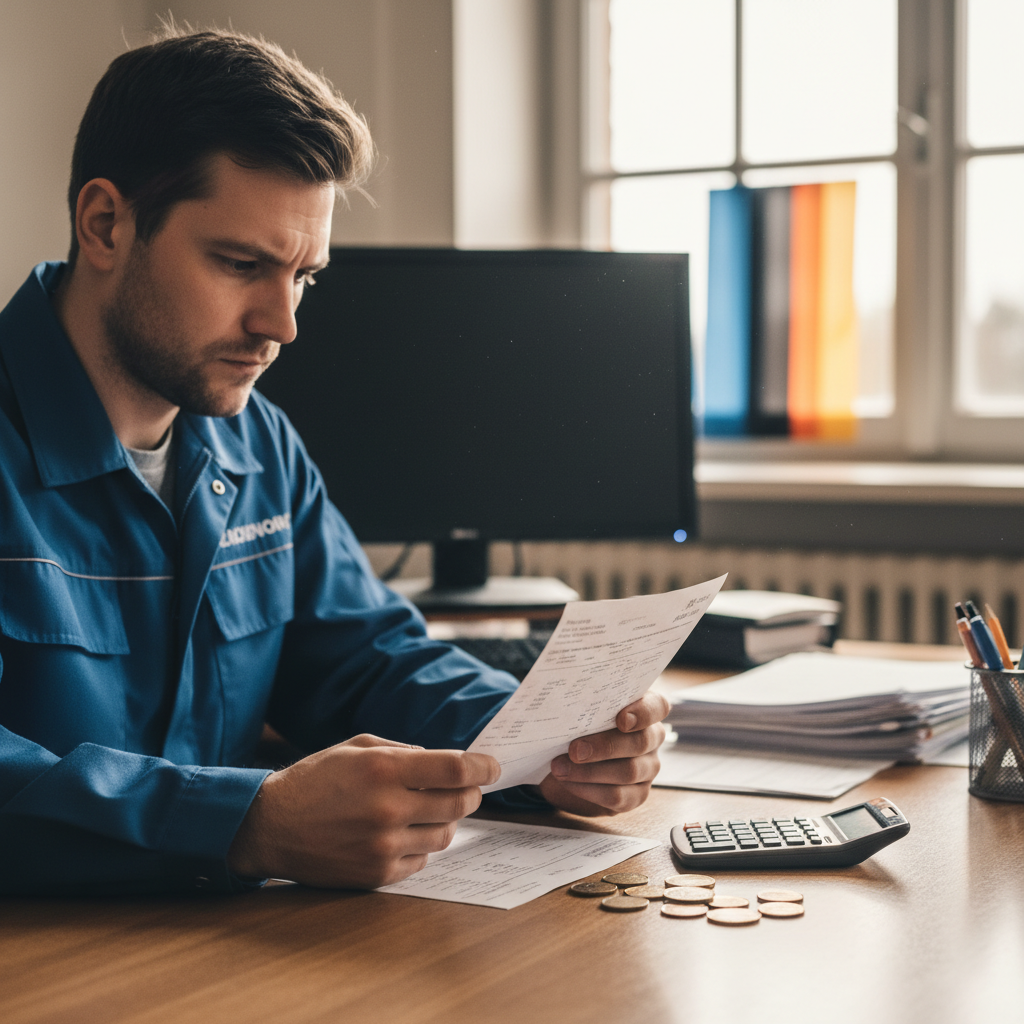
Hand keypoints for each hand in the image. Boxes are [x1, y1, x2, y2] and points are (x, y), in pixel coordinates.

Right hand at [227, 734, 499, 887]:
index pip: (455, 771)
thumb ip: (405, 751)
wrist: (271, 826)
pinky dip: (420, 847)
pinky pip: (422, 862)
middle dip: (470, 794)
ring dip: (445, 821)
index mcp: (384, 770)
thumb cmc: (316, 779)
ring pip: (445, 836)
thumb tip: (446, 761)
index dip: (482, 768)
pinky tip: (402, 834)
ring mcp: (383, 846)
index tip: (492, 767)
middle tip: (466, 788)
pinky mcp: (377, 874)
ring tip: (426, 810)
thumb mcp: (358, 746)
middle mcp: (388, 809)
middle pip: (458, 804)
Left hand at [537, 691, 669, 816]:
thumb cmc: (580, 725)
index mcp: (644, 709)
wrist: (571, 758)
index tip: (621, 719)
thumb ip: (583, 703)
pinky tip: (568, 783)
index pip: (657, 706)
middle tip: (574, 750)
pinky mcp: (637, 795)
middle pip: (640, 742)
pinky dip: (590, 790)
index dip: (643, 713)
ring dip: (590, 771)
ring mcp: (648, 768)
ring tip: (560, 768)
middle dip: (604, 747)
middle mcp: (652, 738)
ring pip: (629, 772)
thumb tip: (560, 700)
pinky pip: (619, 796)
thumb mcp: (582, 710)